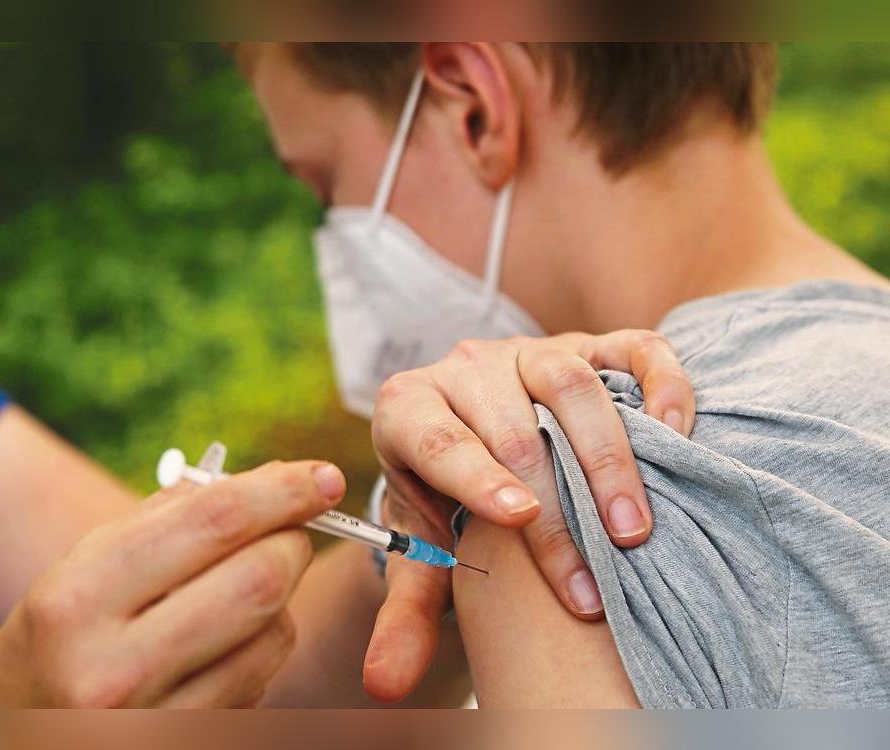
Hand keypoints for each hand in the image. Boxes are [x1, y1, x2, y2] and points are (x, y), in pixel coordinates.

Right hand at [0, 460, 346, 707]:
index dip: (283, 491)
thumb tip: (271, 478)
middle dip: (293, 541)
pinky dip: (263, 646)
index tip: (324, 476)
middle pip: (260, 579)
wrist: (8, 743)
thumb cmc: (54, 641)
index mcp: (76, 598)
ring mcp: (149, 725)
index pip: (214, 522)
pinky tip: (225, 643)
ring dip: (280, 599)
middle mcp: (111, 669)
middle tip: (294, 528)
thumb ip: (170, 518)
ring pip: (274, 634)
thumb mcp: (81, 570)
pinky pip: (262, 682)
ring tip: (240, 591)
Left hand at [364, 331, 694, 701]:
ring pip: (569, 382)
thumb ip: (403, 612)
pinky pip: (629, 347)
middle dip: (558, 502)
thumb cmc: (442, 501)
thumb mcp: (418, 551)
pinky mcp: (586, 344)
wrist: (469, 442)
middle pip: (513, 424)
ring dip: (607, 455)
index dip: (478, 477)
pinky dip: (659, 380)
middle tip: (594, 575)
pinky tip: (676, 428)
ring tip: (632, 527)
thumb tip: (382, 684)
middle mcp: (466, 369)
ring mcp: (529, 352)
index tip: (521, 520)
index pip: (440, 440)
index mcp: (409, 409)